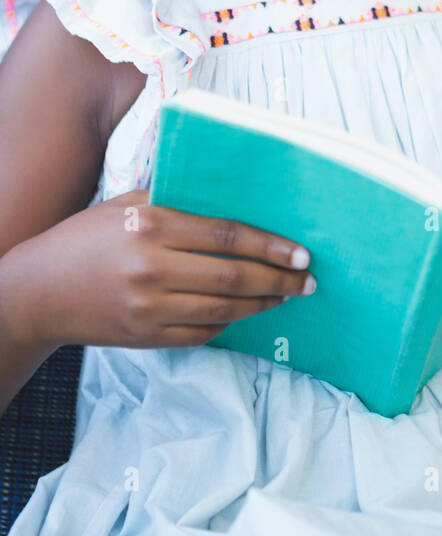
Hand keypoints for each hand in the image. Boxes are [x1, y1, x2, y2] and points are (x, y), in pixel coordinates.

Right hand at [0, 189, 315, 351]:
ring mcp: (149, 308)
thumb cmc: (88, 239)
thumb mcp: (127, 206)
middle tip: (307, 280)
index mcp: (152, 226)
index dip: (270, 245)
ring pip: (224, 309)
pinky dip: (230, 322)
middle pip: (233, 277)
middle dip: (279, 280)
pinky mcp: (145, 337)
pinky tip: (246, 312)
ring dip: (262, 305)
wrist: (39, 291)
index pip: (227, 235)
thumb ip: (176, 201)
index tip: (300, 251)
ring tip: (286, 296)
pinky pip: (202, 332)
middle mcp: (152, 268)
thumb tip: (234, 198)